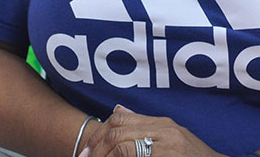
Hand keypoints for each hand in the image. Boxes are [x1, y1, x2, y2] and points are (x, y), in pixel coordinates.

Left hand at [81, 105, 224, 156]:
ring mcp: (168, 147)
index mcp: (162, 123)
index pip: (120, 118)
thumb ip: (145, 126)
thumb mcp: (172, 137)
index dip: (99, 133)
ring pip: (123, 147)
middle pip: (118, 131)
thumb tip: (118, 110)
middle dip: (96, 148)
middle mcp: (165, 131)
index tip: (87, 150)